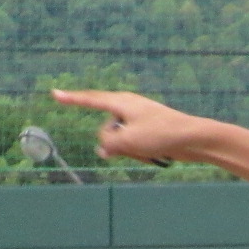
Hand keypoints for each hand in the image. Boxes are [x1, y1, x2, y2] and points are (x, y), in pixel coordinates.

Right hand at [51, 89, 201, 164]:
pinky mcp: (147, 132)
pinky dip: (138, 152)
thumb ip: (108, 144)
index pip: (90, 99)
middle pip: (106, 129)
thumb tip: (102, 149)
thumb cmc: (161, 134)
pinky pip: (132, 145)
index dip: (71, 99)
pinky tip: (153, 155)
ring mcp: (137, 120)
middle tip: (137, 146)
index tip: (55, 94)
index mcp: (121, 102)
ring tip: (149, 150)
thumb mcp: (128, 141)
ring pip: (119, 141)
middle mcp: (127, 107)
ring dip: (129, 150)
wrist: (193, 139)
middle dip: (115, 143)